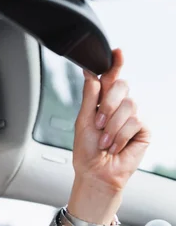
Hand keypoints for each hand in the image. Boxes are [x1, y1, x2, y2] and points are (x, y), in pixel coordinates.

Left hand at [72, 49, 150, 192]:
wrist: (96, 173)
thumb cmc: (86, 151)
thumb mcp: (82, 121)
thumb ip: (89, 97)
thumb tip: (91, 74)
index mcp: (102, 102)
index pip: (110, 78)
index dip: (115, 64)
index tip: (116, 51)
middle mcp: (118, 106)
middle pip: (121, 86)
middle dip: (108, 104)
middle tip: (98, 124)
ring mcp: (132, 117)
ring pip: (128, 105)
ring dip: (112, 126)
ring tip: (105, 142)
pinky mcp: (143, 129)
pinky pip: (135, 121)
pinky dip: (121, 136)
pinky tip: (116, 147)